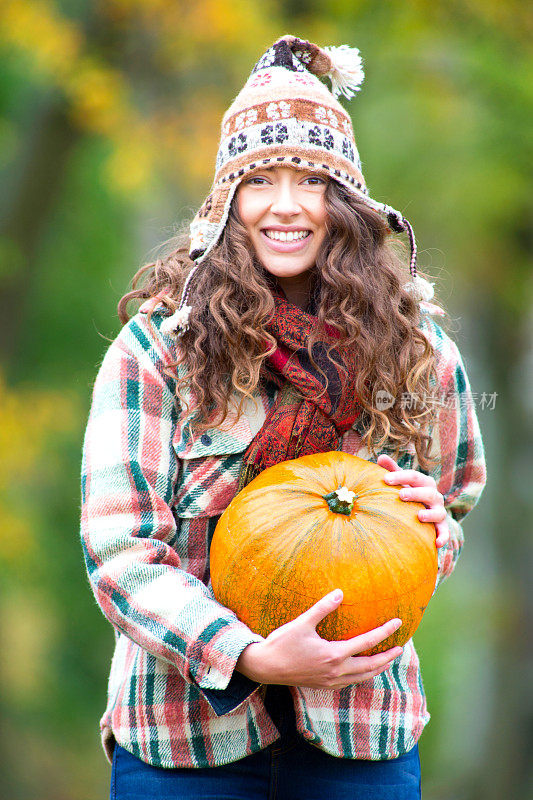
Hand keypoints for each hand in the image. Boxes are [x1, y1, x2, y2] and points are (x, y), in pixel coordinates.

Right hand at [235, 590, 402, 688]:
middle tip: (401, 647)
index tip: (398, 623)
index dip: (385, 632)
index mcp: (334, 654)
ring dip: (378, 668)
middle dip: (388, 656)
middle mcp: (336, 671)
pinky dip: (362, 676)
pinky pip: (350, 683)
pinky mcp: (324, 686)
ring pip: (363, 677)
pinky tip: (362, 670)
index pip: (367, 643)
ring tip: (388, 659)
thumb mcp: (302, 622)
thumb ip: (323, 608)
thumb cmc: (282, 643)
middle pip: (371, 665)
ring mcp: (330, 681)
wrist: (265, 667)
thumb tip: (340, 592)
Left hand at [377, 453, 448, 547]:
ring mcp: (439, 511)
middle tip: (401, 495)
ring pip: (439, 512)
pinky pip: (445, 532)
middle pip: (428, 492)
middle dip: (415, 493)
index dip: (400, 476)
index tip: (385, 479)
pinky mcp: (442, 526)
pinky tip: (436, 543)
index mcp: (424, 483)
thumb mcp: (402, 481)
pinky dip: (443, 536)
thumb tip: (380, 456)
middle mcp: (434, 496)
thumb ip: (392, 470)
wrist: (425, 510)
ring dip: (430, 514)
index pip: (414, 476)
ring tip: (419, 516)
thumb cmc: (409, 492)